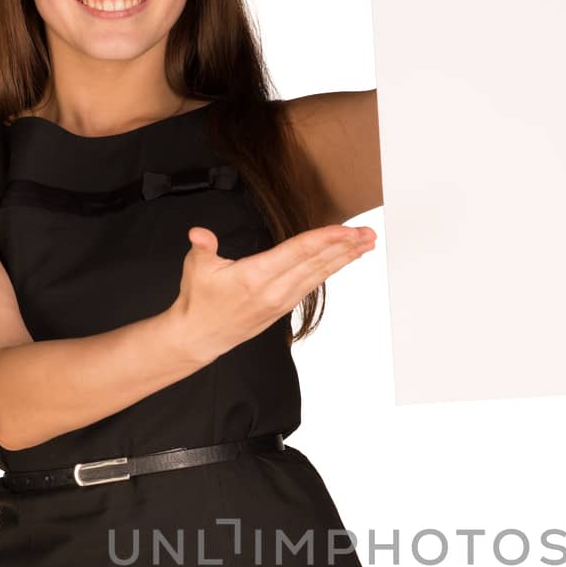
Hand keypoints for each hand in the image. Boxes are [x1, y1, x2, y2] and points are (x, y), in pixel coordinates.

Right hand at [171, 221, 376, 364]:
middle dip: (345, 247)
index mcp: (255, 277)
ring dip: (344, 259)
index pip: (298, 252)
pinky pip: (312, 284)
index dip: (325, 239)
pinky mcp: (282, 307)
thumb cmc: (198, 301)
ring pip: (319, 275)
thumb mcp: (196, 268)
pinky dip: (330, 270)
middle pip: (316, 264)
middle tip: (369, 234)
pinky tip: (342, 261)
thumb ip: (202, 247)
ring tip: (365, 245)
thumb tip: (198, 233)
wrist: (199, 337)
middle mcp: (274, 290)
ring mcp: (281, 301)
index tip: (347, 229)